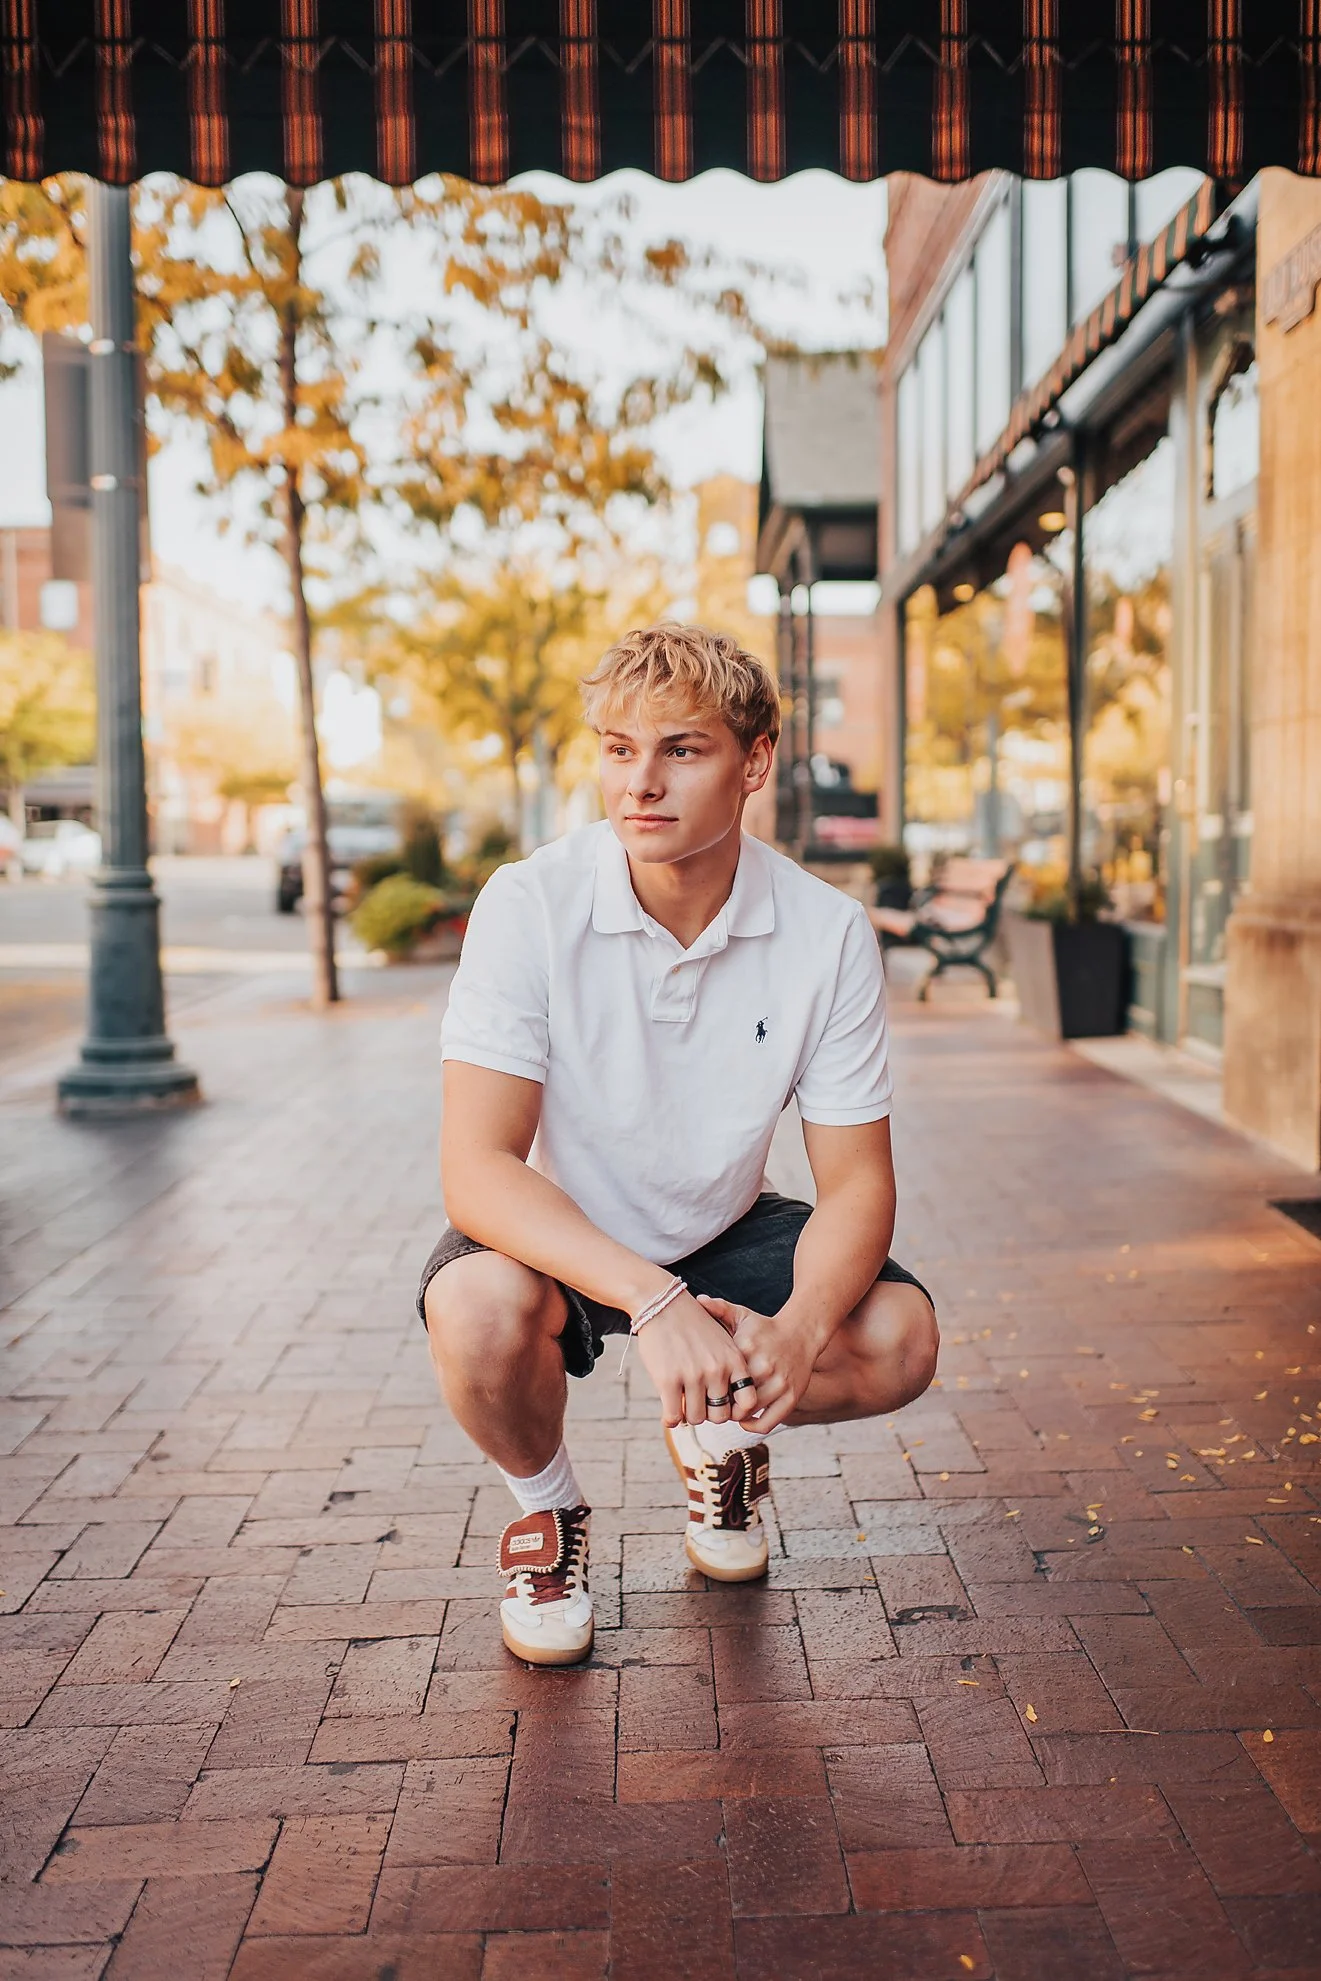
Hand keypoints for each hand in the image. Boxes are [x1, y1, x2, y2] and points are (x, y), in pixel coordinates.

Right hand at [632, 1290, 760, 1429]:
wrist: (662, 1303)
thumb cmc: (691, 1323)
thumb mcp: (721, 1341)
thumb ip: (729, 1368)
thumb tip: (728, 1401)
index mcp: (734, 1360)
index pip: (748, 1402)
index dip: (735, 1410)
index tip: (722, 1405)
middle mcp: (716, 1369)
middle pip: (720, 1416)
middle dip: (708, 1414)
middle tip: (697, 1405)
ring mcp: (692, 1375)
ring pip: (695, 1418)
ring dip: (687, 1416)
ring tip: (681, 1406)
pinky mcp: (668, 1379)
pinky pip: (673, 1415)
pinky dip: (670, 1419)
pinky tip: (668, 1413)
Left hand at [695, 1295, 822, 1433]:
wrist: (802, 1333)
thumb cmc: (765, 1328)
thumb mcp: (743, 1315)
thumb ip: (719, 1308)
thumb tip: (699, 1301)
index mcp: (746, 1347)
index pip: (718, 1376)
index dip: (706, 1386)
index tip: (702, 1389)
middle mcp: (763, 1365)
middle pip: (731, 1396)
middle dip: (719, 1403)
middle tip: (712, 1404)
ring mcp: (779, 1382)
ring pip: (748, 1410)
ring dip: (735, 1415)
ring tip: (728, 1410)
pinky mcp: (792, 1397)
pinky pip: (768, 1422)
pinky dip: (754, 1426)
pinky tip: (746, 1421)